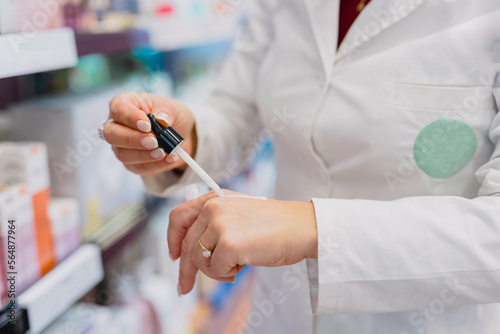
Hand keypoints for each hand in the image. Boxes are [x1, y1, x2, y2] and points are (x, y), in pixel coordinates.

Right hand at [104, 92, 196, 175]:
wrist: (181, 133)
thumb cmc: (170, 114)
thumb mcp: (173, 106)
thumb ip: (166, 110)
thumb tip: (162, 119)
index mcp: (124, 103)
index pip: (118, 110)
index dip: (130, 118)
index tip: (147, 125)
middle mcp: (117, 125)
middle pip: (111, 134)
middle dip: (133, 140)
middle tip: (154, 141)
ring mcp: (121, 146)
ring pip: (122, 154)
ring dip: (144, 155)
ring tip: (163, 152)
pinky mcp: (131, 163)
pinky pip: (138, 167)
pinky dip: (155, 165)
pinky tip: (169, 159)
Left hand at [167, 190, 317, 294]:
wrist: (301, 226)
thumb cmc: (274, 224)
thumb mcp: (238, 211)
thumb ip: (213, 222)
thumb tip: (190, 251)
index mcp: (214, 198)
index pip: (178, 217)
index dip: (172, 240)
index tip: (174, 256)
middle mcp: (213, 208)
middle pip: (186, 246)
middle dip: (186, 271)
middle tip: (185, 287)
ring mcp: (219, 225)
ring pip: (199, 260)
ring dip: (214, 271)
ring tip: (235, 266)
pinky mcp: (229, 244)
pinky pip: (215, 270)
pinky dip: (227, 275)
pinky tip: (243, 266)